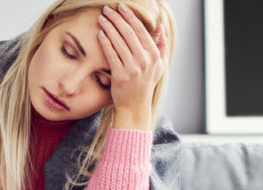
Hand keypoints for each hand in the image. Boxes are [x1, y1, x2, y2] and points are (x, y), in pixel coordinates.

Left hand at [97, 3, 168, 129]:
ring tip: (101, 18)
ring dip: (109, 27)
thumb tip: (161, 26)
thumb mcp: (160, 65)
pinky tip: (100, 33)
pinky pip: (111, 54)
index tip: (121, 7)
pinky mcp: (121, 75)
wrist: (135, 106)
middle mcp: (145, 60)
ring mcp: (133, 68)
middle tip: (107, 9)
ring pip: (119, 41)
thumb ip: (162, 45)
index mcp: (155, 55)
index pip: (141, 30)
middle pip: (128, 33)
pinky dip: (105, 42)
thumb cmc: (146, 84)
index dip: (130, 17)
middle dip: (117, 18)